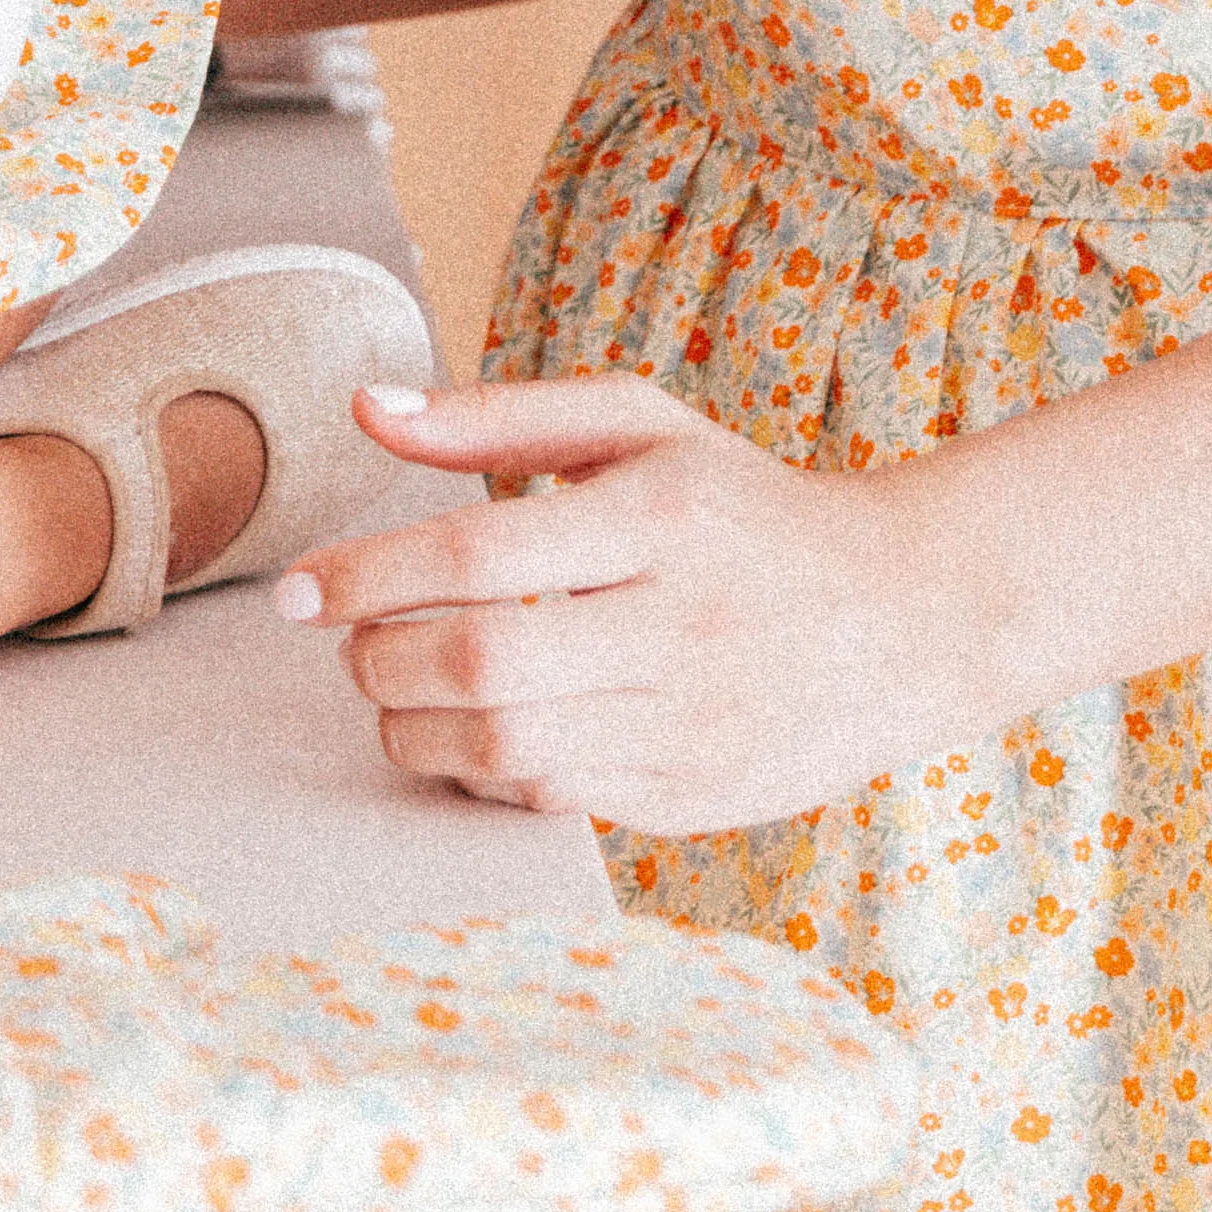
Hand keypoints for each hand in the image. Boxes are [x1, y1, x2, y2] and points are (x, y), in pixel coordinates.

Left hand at [273, 372, 970, 837]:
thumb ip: (497, 416)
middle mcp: (683, 621)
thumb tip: (367, 411)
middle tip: (348, 646)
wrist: (912, 614)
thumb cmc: (746, 507)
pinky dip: (484, 773)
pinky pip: (551, 800)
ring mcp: (694, 720)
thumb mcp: (641, 427)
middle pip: (477, 663)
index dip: (364, 576)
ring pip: (504, 750)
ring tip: (397, 694)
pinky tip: (475, 734)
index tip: (298, 589)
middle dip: (375, 662)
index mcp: (663, 514)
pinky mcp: (696, 796)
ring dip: (412, 731)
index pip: (476, 553)